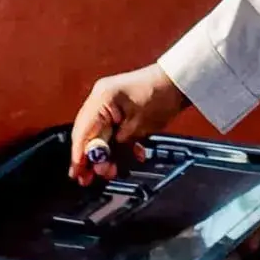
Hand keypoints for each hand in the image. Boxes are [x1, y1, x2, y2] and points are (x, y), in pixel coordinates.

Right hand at [68, 64, 189, 184]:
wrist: (182, 81)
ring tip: (111, 171)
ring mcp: (110, 102)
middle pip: (88, 134)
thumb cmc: (162, 96)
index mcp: (101, 99)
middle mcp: (100, 98)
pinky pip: (113, 129)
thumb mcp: (137, 126)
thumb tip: (98, 161)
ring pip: (100, 134)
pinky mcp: (120, 107)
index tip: (78, 174)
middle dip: (91, 157)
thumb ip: (115, 144)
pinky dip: (119, 144)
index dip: (79, 156)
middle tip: (90, 178)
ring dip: (106, 154)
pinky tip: (131, 155)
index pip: (83, 133)